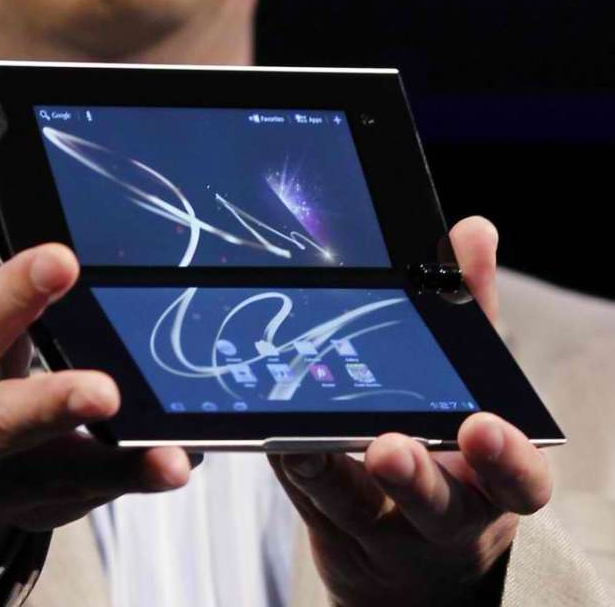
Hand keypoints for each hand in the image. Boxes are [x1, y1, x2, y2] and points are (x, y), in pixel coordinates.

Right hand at [0, 112, 193, 592]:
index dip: (13, 292)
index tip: (62, 260)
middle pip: (1, 418)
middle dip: (52, 402)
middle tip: (105, 388)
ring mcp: (0, 478)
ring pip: (57, 474)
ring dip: (112, 464)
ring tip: (167, 455)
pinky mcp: (39, 504)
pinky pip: (92, 495)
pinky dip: (134, 477)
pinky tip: (179, 459)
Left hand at [271, 217, 551, 606]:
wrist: (410, 552)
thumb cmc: (449, 447)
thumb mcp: (471, 384)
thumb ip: (471, 310)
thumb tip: (474, 229)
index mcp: (491, 478)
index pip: (517, 478)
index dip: (506, 458)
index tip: (483, 425)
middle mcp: (444, 514)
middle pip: (435, 507)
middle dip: (412, 476)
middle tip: (386, 444)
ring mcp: (382, 530)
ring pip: (354, 509)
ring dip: (325, 471)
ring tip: (298, 439)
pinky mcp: (326, 527)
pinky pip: (302, 498)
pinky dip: (284, 462)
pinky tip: (262, 428)